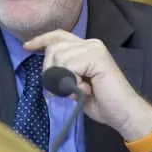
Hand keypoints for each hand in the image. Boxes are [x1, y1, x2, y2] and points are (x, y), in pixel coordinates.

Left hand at [24, 29, 151, 140]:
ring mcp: (94, 48)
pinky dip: (72, 82)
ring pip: (59, 57)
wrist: (124, 115)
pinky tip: (84, 89)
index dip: (41, 39)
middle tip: (60, 90)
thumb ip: (62, 71)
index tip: (26, 46)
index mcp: (84, 46)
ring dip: (62, 79)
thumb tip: (46, 69)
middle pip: (54, 47)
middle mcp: (89, 43)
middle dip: (50, 70)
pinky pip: (70, 66)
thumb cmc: (100, 101)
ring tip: (76, 90)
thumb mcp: (74, 83)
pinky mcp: (97, 57)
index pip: (58, 36)